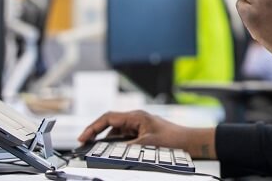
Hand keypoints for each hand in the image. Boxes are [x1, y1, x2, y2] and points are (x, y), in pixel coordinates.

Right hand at [77, 110, 216, 158]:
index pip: (108, 118)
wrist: (189, 142)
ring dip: (108, 142)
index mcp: (136, 116)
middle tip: (85, 146)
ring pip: (116, 133)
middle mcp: (136, 119)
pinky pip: (124, 138)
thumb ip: (127, 148)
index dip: (93, 127)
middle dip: (96, 134)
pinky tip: (115, 153)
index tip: (82, 138)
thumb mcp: (147, 144)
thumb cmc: (173, 139)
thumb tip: (111, 152)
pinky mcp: (142, 134)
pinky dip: (117, 145)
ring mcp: (139, 126)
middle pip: (110, 124)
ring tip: (99, 152)